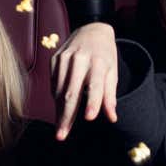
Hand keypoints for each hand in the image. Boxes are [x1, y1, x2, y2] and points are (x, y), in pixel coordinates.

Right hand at [51, 22, 117, 139]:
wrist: (92, 29)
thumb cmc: (105, 55)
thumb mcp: (112, 72)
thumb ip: (110, 95)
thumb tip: (112, 118)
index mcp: (98, 61)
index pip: (95, 84)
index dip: (93, 101)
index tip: (89, 118)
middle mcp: (79, 59)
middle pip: (71, 92)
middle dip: (66, 116)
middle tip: (62, 135)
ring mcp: (64, 58)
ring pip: (58, 90)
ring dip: (59, 111)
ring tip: (61, 127)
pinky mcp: (54, 59)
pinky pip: (53, 84)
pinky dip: (56, 98)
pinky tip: (61, 106)